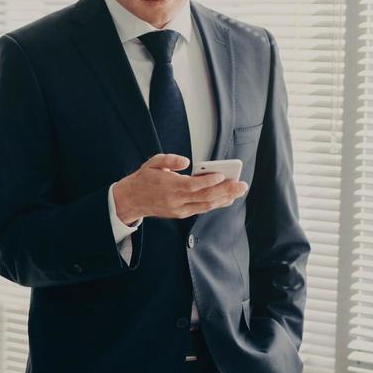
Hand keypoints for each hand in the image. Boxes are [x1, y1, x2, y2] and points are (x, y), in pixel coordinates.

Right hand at [113, 154, 247, 224]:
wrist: (132, 200)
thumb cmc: (144, 179)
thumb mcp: (152, 163)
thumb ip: (169, 160)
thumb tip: (186, 161)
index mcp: (169, 186)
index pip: (192, 185)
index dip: (208, 182)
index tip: (221, 176)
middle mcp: (176, 200)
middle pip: (204, 197)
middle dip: (225, 191)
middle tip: (241, 185)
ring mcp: (179, 209)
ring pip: (206, 205)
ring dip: (224, 199)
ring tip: (239, 191)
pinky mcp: (181, 213)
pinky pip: (202, 209)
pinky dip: (216, 204)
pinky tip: (227, 199)